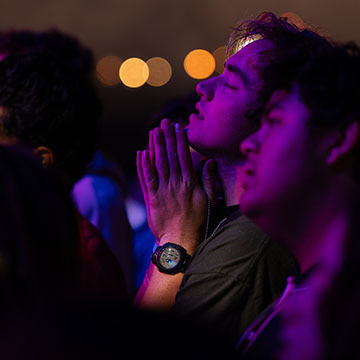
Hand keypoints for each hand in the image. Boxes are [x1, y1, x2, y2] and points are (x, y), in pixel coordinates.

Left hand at [137, 119, 215, 252]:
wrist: (180, 241)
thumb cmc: (199, 222)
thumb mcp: (211, 201)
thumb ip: (209, 180)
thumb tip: (210, 161)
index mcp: (190, 183)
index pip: (183, 156)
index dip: (180, 140)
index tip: (177, 127)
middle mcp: (175, 184)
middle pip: (169, 156)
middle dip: (166, 137)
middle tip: (163, 122)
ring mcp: (161, 191)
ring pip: (157, 164)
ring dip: (154, 146)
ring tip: (153, 131)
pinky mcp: (151, 198)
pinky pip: (146, 178)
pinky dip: (143, 164)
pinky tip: (142, 152)